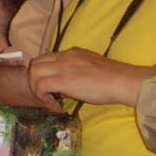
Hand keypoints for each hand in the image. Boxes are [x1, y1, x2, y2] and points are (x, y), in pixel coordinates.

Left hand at [26, 49, 147, 110]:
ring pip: (34, 72)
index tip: (49, 85)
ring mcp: (62, 67)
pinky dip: (41, 95)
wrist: (121, 80)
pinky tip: (50, 103)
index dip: (43, 71)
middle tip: (42, 92)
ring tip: (45, 98)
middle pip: (36, 63)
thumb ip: (75, 73)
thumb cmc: (112, 78)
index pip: (47, 58)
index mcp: (72, 52)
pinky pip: (41, 85)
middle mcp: (64, 56)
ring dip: (35, 87)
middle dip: (34, 78)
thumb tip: (64, 89)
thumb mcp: (90, 68)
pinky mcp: (63, 80)